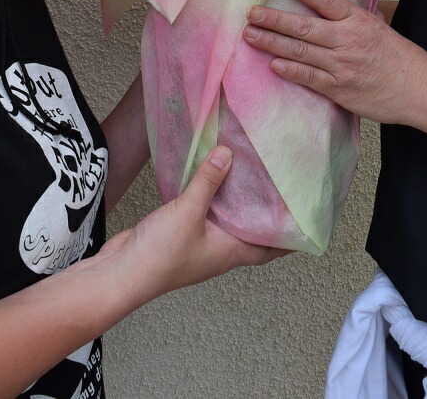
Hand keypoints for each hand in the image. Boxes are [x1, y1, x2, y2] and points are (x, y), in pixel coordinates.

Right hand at [102, 148, 281, 302]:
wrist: (121, 273)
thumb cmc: (160, 256)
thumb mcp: (189, 212)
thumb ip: (208, 182)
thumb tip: (228, 154)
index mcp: (230, 252)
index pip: (270, 248)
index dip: (289, 237)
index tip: (305, 219)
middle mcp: (219, 250)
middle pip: (250, 231)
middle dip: (265, 212)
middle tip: (279, 184)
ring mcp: (199, 242)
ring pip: (226, 220)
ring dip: (236, 200)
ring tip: (248, 171)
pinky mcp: (180, 233)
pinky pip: (203, 211)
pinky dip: (210, 195)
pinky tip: (208, 176)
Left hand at [243, 0, 426, 124]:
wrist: (422, 91)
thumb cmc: (402, 58)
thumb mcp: (380, 27)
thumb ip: (354, 17)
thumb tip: (331, 3)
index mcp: (358, 21)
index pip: (325, 0)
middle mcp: (347, 41)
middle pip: (303, 26)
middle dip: (273, 19)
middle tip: (251, 14)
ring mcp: (342, 67)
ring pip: (300, 51)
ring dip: (272, 42)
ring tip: (251, 35)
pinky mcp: (339, 90)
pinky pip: (309, 78)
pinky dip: (289, 70)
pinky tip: (273, 63)